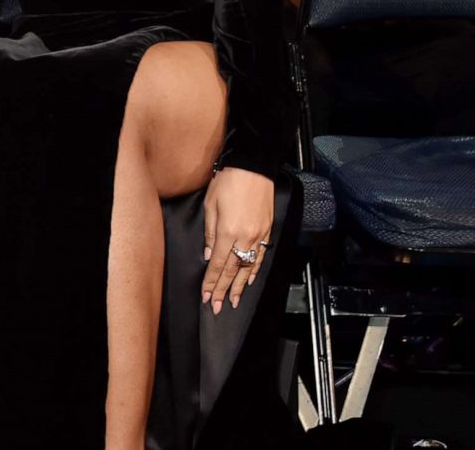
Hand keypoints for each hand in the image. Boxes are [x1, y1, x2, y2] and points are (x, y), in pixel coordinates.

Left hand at [200, 167, 274, 314]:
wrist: (253, 167)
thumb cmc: (228, 181)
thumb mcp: (210, 205)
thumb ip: (209, 233)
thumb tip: (208, 255)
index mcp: (228, 232)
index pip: (217, 264)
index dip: (212, 283)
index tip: (207, 296)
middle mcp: (245, 237)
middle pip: (233, 271)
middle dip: (224, 291)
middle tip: (217, 307)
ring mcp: (259, 235)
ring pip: (249, 267)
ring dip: (240, 286)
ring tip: (234, 301)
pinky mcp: (268, 230)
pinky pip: (261, 256)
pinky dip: (255, 270)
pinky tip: (250, 280)